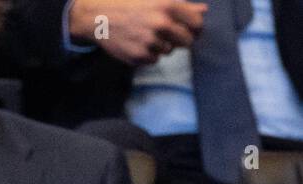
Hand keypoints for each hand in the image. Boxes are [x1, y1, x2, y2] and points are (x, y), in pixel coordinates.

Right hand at [68, 0, 206, 65]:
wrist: (99, 17)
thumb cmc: (129, 4)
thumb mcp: (156, 0)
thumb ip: (182, 7)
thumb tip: (203, 11)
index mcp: (169, 6)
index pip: (197, 25)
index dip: (194, 29)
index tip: (188, 30)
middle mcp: (161, 24)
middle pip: (186, 41)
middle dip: (180, 40)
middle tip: (166, 35)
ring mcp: (150, 41)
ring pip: (168, 51)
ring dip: (161, 46)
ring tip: (145, 36)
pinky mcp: (138, 56)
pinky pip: (153, 60)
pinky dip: (148, 54)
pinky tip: (136, 44)